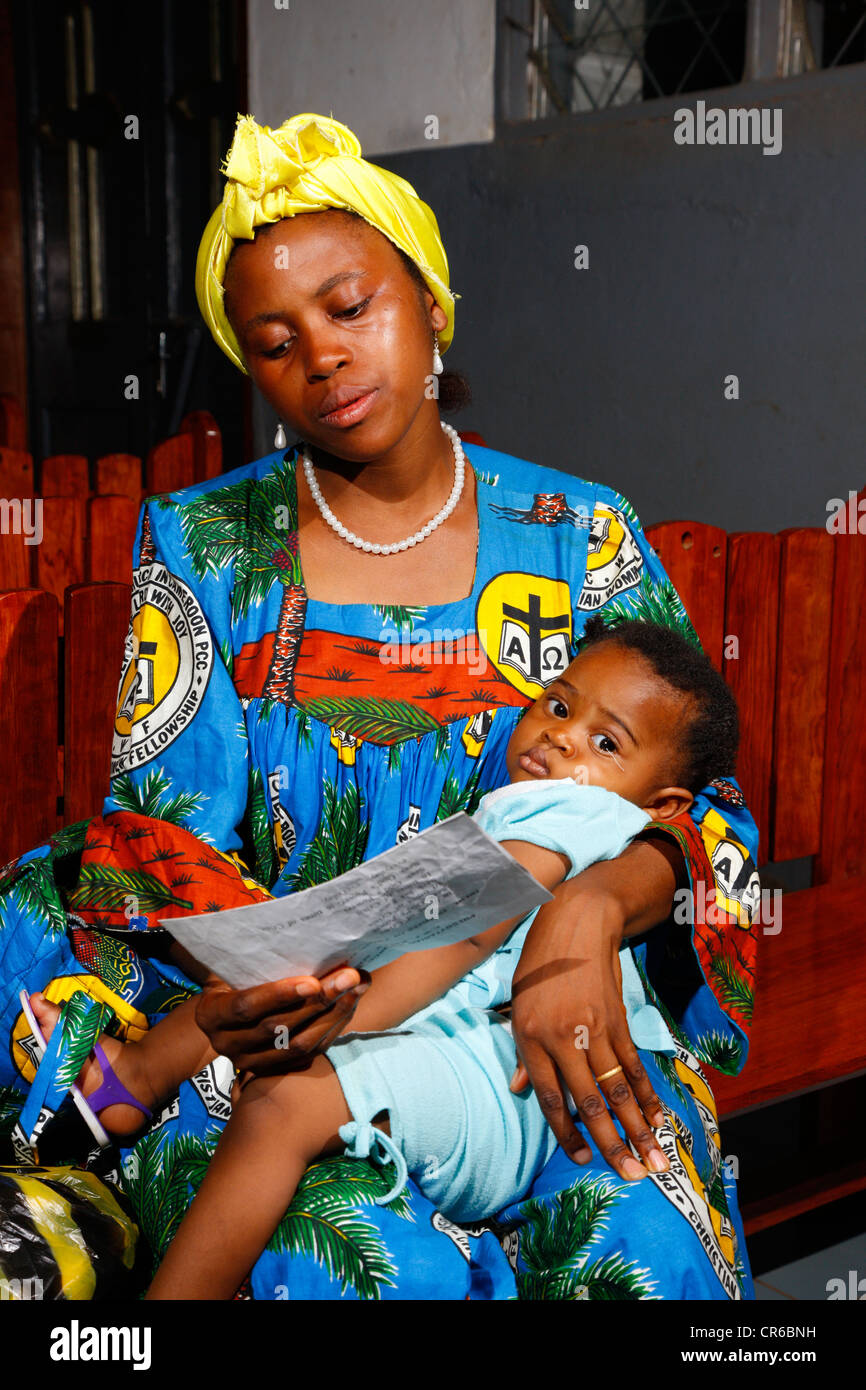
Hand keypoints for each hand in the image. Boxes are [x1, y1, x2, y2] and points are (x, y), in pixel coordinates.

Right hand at [194, 967, 368, 1074]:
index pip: (246, 1007)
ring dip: (334, 1015)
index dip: (280, 995)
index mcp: (211, 1014)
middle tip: (350, 976)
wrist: (225, 1012)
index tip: (313, 981)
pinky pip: (309, 1054)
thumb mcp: (231, 963)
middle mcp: (227, 1044)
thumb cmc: (231, 975)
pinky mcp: (274, 1070)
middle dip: (319, 1001)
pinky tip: (351, 1004)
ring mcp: (250, 1062)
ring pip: (299, 1045)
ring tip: (358, 987)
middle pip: (278, 1028)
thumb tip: (293, 928)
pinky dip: (333, 1028)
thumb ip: (252, 954)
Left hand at [510, 844, 675, 1181]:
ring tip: (654, 1160)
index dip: (568, 1132)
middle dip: (611, 1142)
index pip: (552, 1097)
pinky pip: (633, 1065)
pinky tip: (658, 1119)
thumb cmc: (539, 966)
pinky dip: (647, 1094)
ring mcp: (595, 1030)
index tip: (581, 1160)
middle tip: (630, 1176)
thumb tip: (521, 1092)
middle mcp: (564, 1038)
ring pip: (618, 1088)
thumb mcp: (518, 1006)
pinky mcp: (618, 1021)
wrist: (577, 923)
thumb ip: (522, 1054)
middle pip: (590, 1100)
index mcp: (531, 1038)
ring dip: (638, 1128)